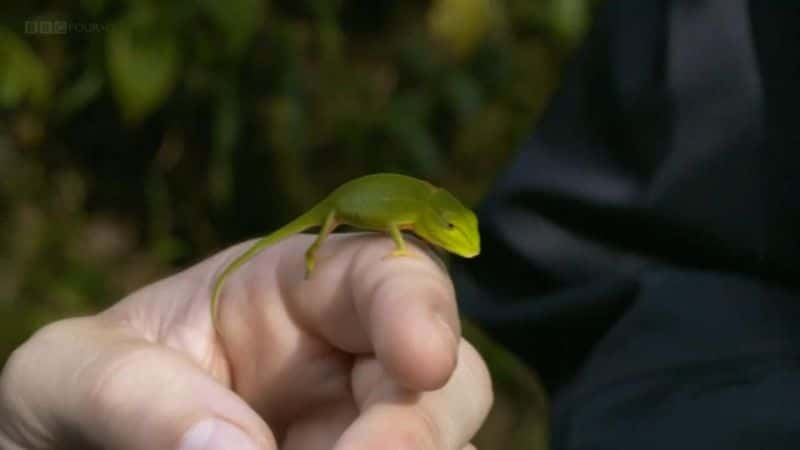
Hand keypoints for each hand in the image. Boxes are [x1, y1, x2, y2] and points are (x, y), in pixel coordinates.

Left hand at [0, 233, 491, 449]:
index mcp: (293, 292)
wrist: (76, 449)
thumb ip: (134, 395)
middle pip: (447, 374)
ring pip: (446, 445)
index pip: (388, 272)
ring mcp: (355, 432)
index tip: (421, 359)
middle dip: (417, 424)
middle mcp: (345, 363)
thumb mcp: (70, 375)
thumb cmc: (78, 394)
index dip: (421, 304)